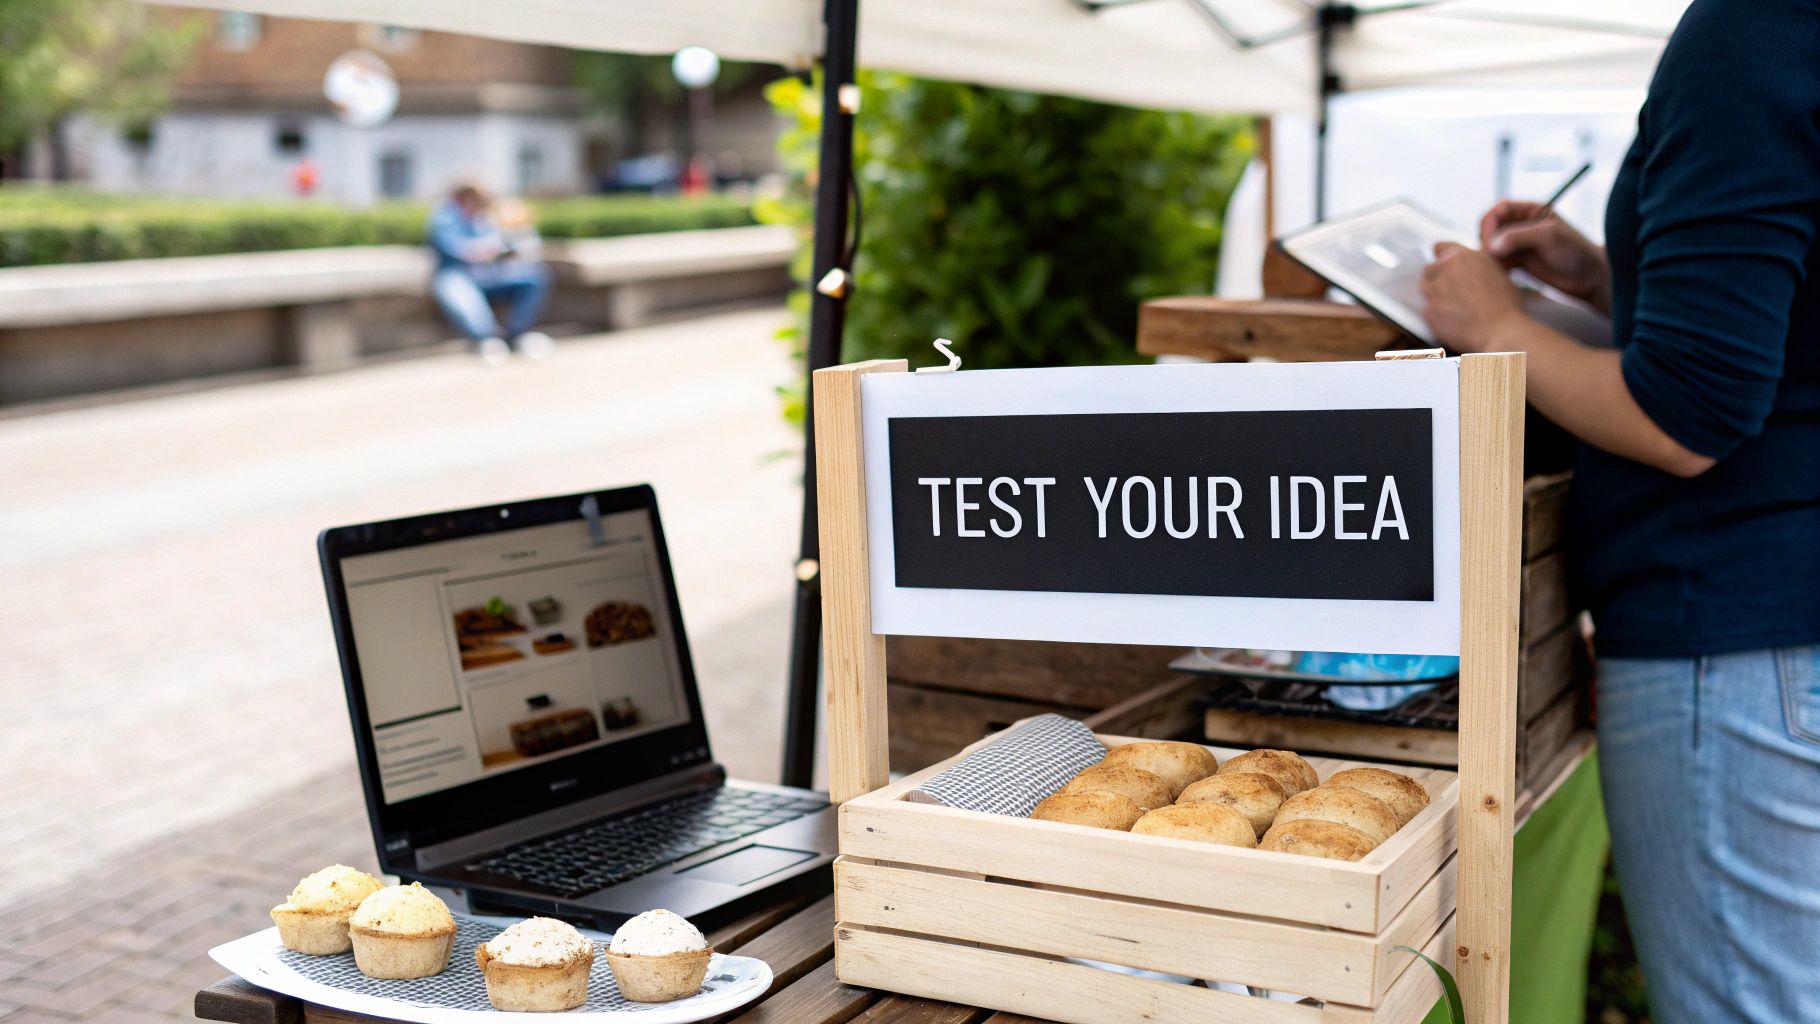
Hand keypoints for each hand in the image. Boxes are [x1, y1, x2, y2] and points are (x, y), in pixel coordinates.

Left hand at [1419, 242, 1526, 351]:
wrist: (1501, 330)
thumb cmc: (1506, 303)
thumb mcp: (1498, 270)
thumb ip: (1478, 262)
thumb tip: (1471, 264)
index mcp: (1462, 255)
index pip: (1439, 247)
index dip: (1442, 257)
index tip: (1445, 266)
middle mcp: (1444, 269)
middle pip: (1429, 269)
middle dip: (1437, 277)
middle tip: (1451, 290)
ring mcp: (1434, 291)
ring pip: (1424, 287)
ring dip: (1434, 294)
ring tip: (1452, 305)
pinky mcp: (1428, 312)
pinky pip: (1425, 309)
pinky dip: (1434, 313)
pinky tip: (1451, 319)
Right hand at [1478, 200, 1609, 309]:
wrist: (1589, 278)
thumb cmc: (1575, 251)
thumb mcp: (1549, 237)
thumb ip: (1519, 237)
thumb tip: (1490, 245)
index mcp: (1530, 210)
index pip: (1499, 211)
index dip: (1489, 223)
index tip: (1489, 240)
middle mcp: (1521, 225)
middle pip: (1490, 229)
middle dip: (1487, 242)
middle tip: (1492, 257)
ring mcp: (1518, 244)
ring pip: (1491, 247)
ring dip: (1489, 257)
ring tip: (1501, 268)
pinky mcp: (1517, 262)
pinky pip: (1497, 262)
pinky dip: (1494, 268)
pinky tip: (1504, 275)